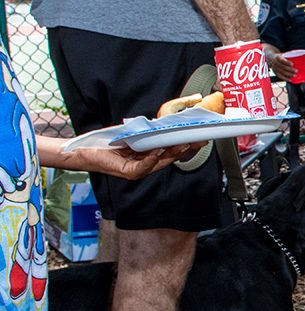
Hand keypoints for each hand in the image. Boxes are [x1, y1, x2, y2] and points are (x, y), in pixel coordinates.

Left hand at [63, 144, 200, 179]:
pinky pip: (143, 167)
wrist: (84, 151)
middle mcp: (146, 165)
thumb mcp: (129, 134)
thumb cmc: (105, 143)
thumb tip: (158, 123)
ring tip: (182, 143)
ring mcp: (138, 170)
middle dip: (185, 149)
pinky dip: (151, 159)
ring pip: (159, 163)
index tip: (198, 138)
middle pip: (170, 158)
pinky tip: (157, 150)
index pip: (170, 152)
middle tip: (197, 141)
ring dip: (172, 153)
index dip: (185, 146)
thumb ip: (144, 132)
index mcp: (148, 157)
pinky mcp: (128, 172)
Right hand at [267, 51, 296, 80]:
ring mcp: (275, 68)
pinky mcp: (275, 72)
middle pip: (282, 67)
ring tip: (295, 75)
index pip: (282, 60)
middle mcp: (275, 63)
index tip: (292, 64)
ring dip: (289, 74)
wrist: (270, 57)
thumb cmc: (280, 56)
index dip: (287, 62)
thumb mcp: (283, 54)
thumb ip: (289, 55)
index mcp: (278, 57)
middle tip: (296, 71)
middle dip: (290, 69)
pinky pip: (280, 76)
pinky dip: (285, 78)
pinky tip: (290, 80)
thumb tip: (299, 54)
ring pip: (281, 72)